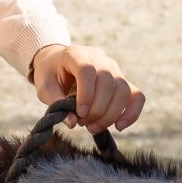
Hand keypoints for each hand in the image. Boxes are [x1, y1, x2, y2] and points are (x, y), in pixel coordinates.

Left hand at [30, 43, 144, 132]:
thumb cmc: (50, 75)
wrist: (58, 64)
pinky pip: (136, 95)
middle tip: (82, 123)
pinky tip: (119, 127)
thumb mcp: (45, 88)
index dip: (86, 93)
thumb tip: (73, 123)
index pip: (88, 70)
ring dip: (110, 114)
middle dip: (97, 109)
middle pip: (108, 82)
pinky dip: (132, 112)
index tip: (79, 113)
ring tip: (93, 127)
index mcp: (76, 54)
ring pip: (123, 90)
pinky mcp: (122, 81)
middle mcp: (99, 58)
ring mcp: (114, 68)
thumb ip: (56, 103)